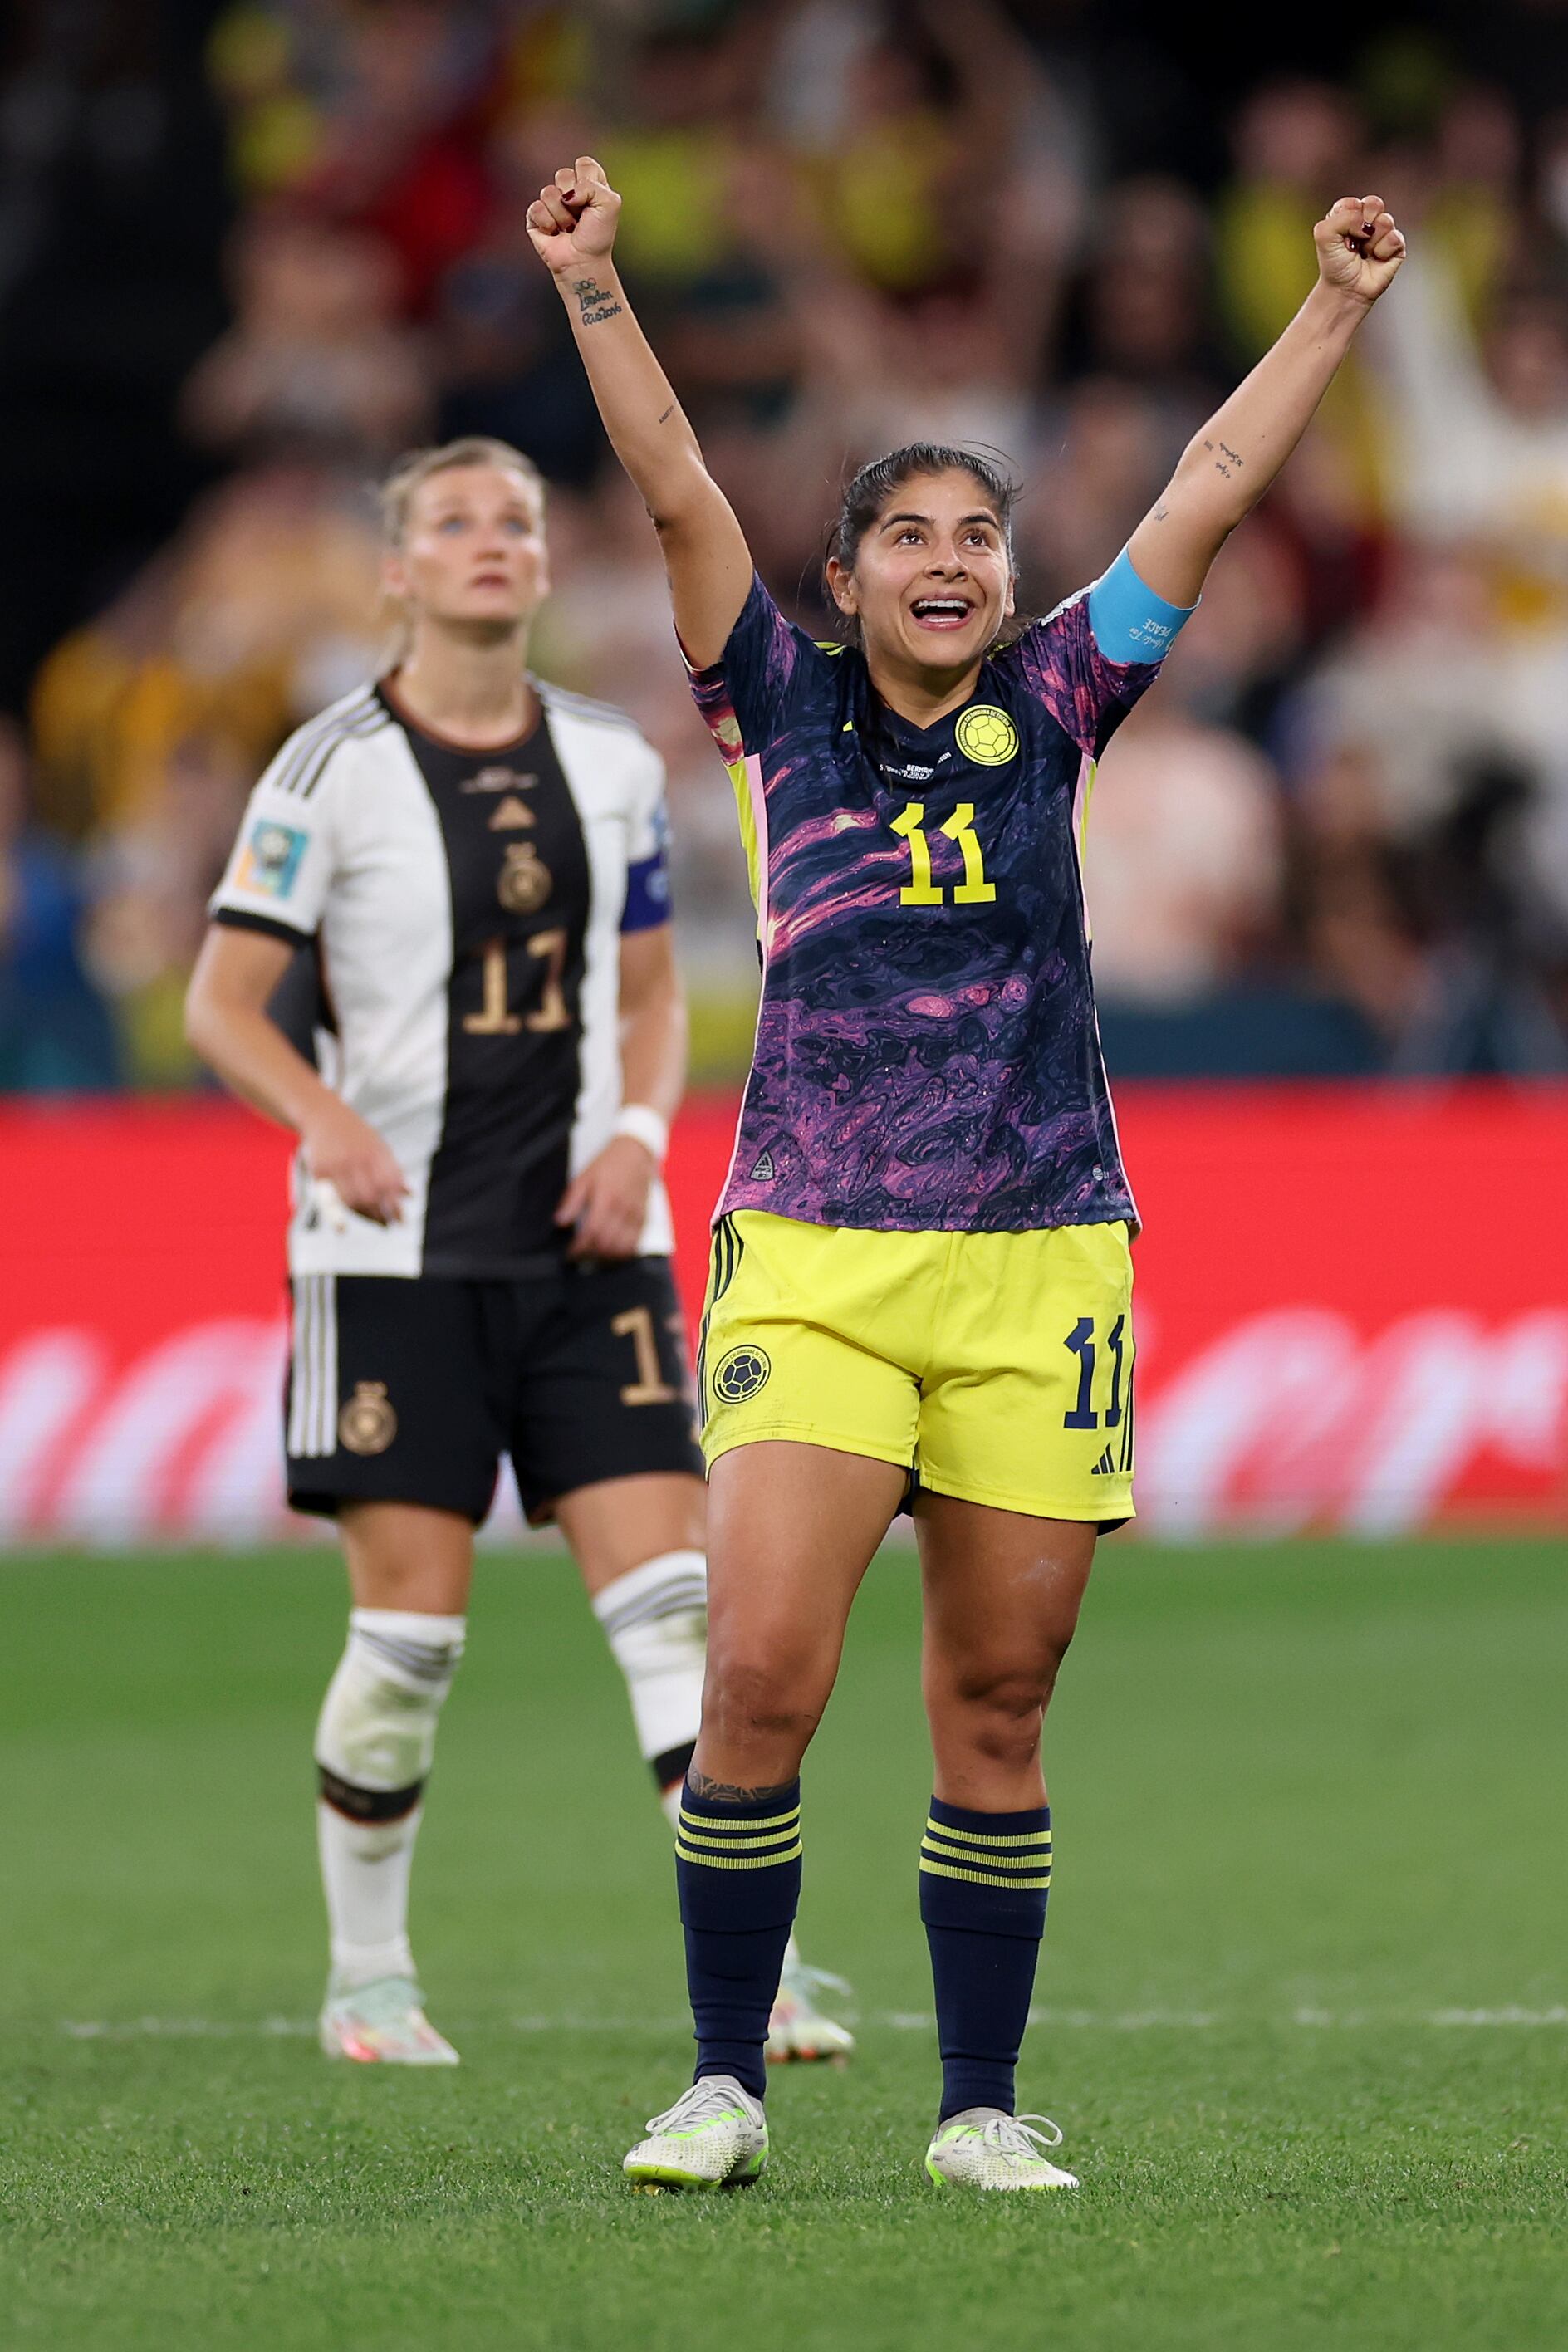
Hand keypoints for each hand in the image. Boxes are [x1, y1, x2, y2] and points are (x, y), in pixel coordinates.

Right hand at [301, 1098, 408, 1225]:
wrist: (322, 1114)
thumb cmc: (354, 1133)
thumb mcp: (378, 1145)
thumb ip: (393, 1169)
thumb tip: (409, 1194)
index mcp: (375, 1152)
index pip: (389, 1185)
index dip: (396, 1205)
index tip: (401, 1219)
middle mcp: (357, 1159)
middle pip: (372, 1195)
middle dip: (382, 1214)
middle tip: (388, 1225)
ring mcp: (337, 1164)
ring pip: (353, 1200)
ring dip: (365, 1215)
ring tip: (374, 1222)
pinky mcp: (320, 1171)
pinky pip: (333, 1197)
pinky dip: (342, 1214)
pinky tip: (349, 1224)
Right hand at [526, 155, 621, 278]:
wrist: (583, 262)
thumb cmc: (598, 236)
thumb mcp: (610, 203)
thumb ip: (593, 184)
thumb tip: (566, 193)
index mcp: (589, 183)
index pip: (583, 163)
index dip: (587, 180)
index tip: (593, 200)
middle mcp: (569, 191)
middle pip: (563, 174)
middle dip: (574, 199)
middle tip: (580, 217)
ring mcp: (551, 202)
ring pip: (548, 191)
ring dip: (562, 215)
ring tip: (569, 228)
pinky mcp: (536, 216)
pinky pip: (536, 207)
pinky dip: (548, 223)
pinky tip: (555, 233)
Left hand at [555, 1134, 655, 1260]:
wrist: (636, 1154)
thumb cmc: (606, 1165)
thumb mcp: (584, 1177)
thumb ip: (572, 1201)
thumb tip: (560, 1222)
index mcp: (606, 1198)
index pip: (592, 1232)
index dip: (579, 1248)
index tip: (570, 1254)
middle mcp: (623, 1209)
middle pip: (607, 1244)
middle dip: (590, 1255)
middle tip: (579, 1257)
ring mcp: (636, 1216)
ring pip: (622, 1249)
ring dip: (606, 1259)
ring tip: (593, 1257)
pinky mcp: (644, 1219)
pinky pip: (635, 1245)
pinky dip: (621, 1255)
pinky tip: (610, 1253)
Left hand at [1314, 194, 1405, 308]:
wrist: (1346, 291)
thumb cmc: (1335, 265)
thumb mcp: (1324, 234)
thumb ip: (1341, 216)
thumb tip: (1367, 223)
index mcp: (1348, 214)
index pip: (1353, 202)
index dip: (1347, 218)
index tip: (1340, 236)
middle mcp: (1367, 220)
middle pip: (1374, 203)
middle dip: (1363, 223)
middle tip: (1355, 241)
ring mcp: (1383, 232)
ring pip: (1386, 220)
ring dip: (1371, 241)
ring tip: (1364, 253)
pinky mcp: (1396, 245)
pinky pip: (1395, 237)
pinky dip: (1383, 251)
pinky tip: (1376, 259)